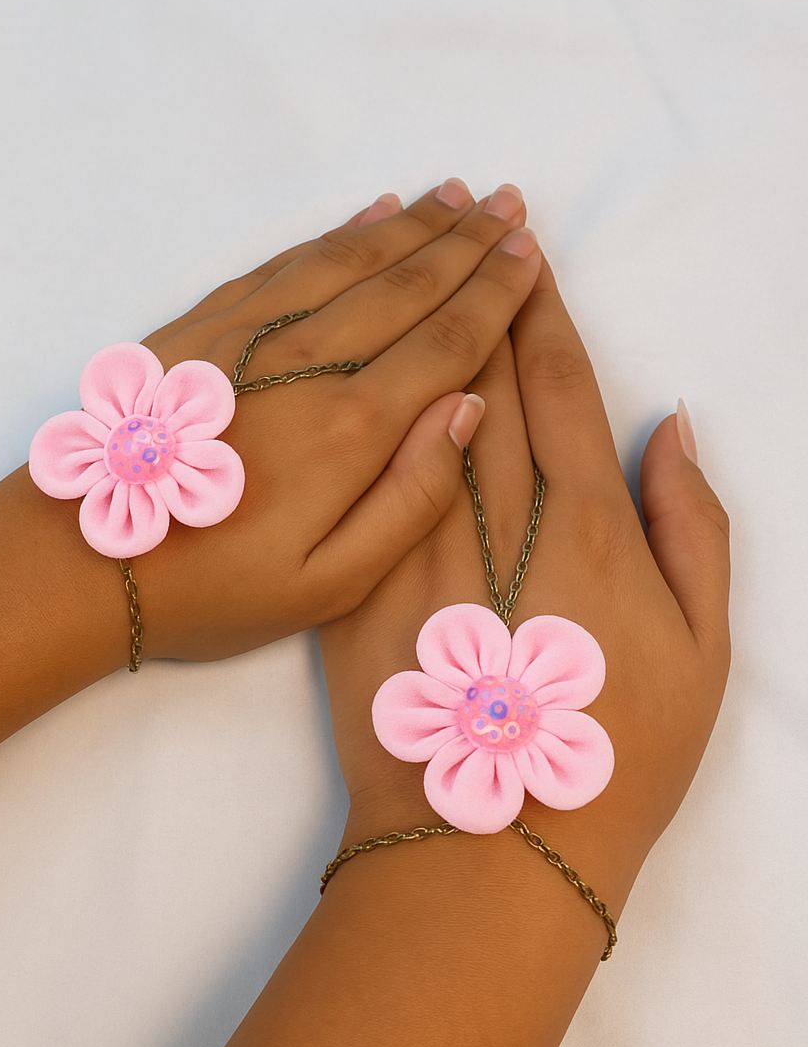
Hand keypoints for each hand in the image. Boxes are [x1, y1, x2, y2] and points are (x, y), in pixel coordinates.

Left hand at [41, 179, 542, 660]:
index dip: (496, 292)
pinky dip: (336, 235)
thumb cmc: (215, 586)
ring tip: (454, 198)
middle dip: (466, 242)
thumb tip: (467, 408)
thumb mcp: (331, 582)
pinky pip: (288, 263)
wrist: (81, 559)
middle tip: (509, 201)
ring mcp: (252, 334)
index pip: (448, 339)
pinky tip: (367, 219)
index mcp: (354, 426)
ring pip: (350, 260)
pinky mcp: (204, 326)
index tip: (530, 251)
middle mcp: (309, 362)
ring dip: (410, 225)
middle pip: (407, 286)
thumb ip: (413, 498)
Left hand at [319, 259, 729, 902]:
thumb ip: (689, 527)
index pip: (551, 382)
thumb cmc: (608, 758)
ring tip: (420, 219)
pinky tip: (349, 321)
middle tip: (477, 202)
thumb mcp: (697, 652)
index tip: (529, 249)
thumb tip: (670, 424)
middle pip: (477, 364)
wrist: (480, 843)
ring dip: (414, 296)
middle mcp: (488, 507)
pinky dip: (353, 382)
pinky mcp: (349, 572)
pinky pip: (353, 455)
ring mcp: (409, 535)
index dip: (541, 308)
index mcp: (576, 519)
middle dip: (477, 274)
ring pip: (407, 388)